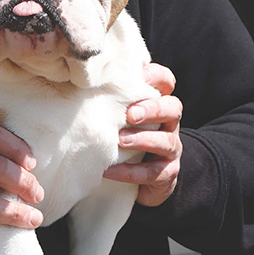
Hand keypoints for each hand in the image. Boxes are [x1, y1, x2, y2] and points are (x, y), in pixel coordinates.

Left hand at [103, 62, 181, 205]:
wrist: (143, 178)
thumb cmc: (125, 135)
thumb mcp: (120, 114)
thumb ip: (110, 98)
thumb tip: (80, 78)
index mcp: (158, 103)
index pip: (166, 81)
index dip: (156, 76)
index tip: (139, 76)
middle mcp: (169, 123)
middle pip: (173, 108)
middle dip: (153, 109)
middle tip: (131, 114)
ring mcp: (171, 149)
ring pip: (167, 142)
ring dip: (143, 140)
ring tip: (120, 140)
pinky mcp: (167, 174)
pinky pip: (154, 173)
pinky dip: (131, 171)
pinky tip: (110, 170)